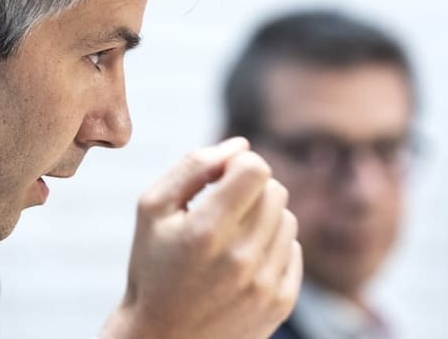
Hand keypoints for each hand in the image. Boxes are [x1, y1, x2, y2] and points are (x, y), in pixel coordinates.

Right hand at [100, 137, 301, 338]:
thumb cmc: (153, 266)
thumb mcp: (153, 209)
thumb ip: (193, 165)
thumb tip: (240, 145)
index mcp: (205, 231)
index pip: (255, 168)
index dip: (239, 164)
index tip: (221, 178)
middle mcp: (240, 258)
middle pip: (275, 190)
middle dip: (251, 189)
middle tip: (223, 208)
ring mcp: (264, 284)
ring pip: (288, 218)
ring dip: (264, 217)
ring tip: (231, 237)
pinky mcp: (280, 302)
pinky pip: (295, 249)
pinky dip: (273, 247)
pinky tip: (244, 260)